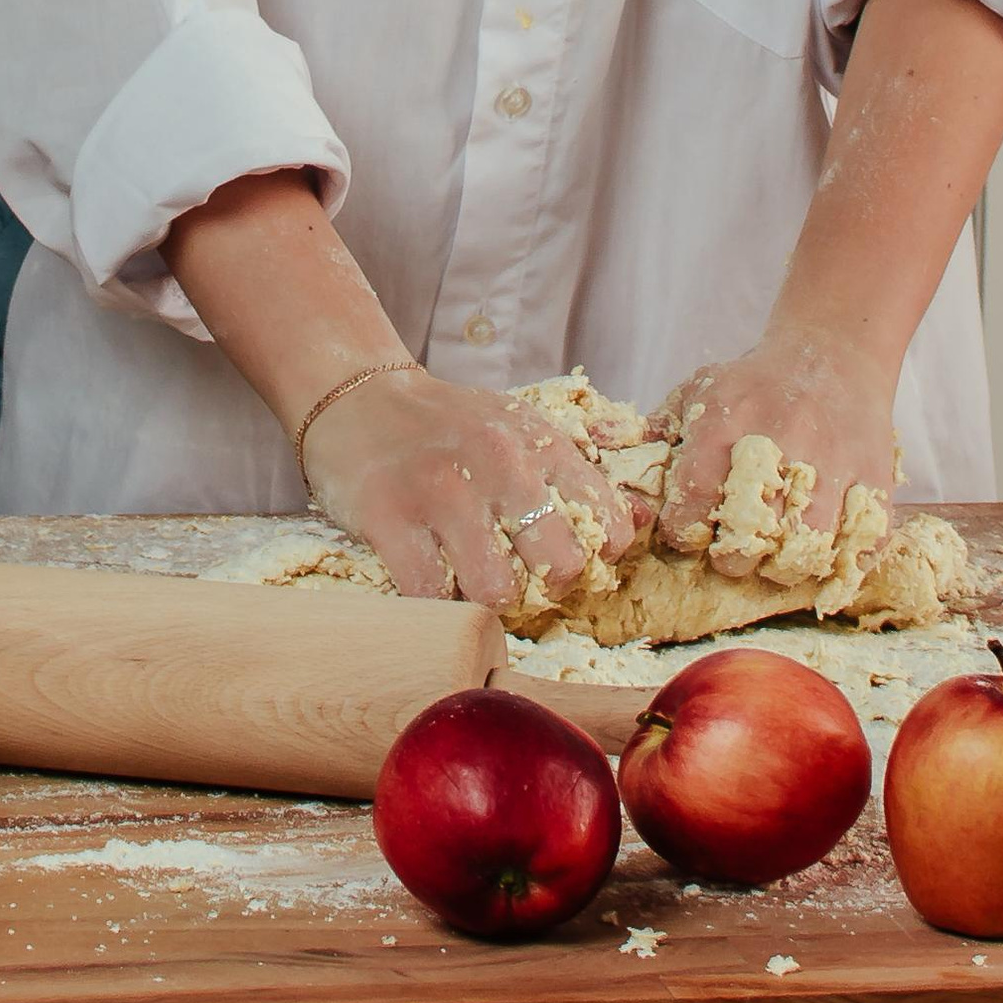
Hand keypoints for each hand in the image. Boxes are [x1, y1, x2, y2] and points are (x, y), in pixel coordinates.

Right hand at [299, 366, 649, 611]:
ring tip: (474, 588)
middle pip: (561, 563)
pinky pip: (431, 595)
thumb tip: (643, 522)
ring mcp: (442, 490)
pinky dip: (437, 607)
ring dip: (488, 604)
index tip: (568, 565)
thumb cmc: (450, 426)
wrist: (359, 395)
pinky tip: (433, 588)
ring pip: (497, 589)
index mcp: (541, 442)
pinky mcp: (389, 517)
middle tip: (522, 585)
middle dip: (547, 590)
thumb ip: (578, 477)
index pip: (608, 525)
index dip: (598, 561)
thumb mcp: (522, 432)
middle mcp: (499, 462)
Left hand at [652, 329, 899, 560]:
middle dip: (734, 559)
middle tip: (733, 553)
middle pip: (750, 535)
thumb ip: (660, 431)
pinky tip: (823, 551)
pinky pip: (862, 545)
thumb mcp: (701, 389)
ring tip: (775, 557)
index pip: (695, 497)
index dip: (684, 531)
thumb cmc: (758, 382)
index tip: (688, 535)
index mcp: (728, 418)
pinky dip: (842, 562)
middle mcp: (781, 438)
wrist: (835, 351)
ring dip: (786, 566)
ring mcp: (834, 460)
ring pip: (807, 549)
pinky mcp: (875, 476)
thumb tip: (619, 467)